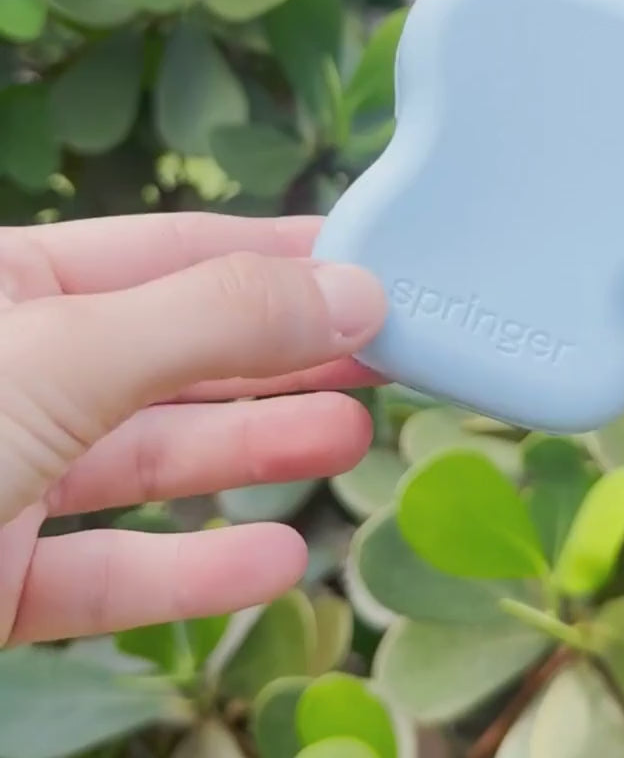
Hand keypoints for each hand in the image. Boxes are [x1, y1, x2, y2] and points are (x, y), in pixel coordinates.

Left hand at [0, 213, 384, 647]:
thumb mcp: (62, 355)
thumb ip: (211, 322)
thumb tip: (351, 293)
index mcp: (11, 285)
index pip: (172, 249)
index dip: (277, 256)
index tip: (369, 266)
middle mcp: (18, 373)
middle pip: (182, 357)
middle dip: (289, 357)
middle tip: (386, 355)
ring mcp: (5, 477)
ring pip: (155, 461)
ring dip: (259, 454)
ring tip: (352, 439)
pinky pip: (110, 572)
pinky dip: (193, 572)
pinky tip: (273, 561)